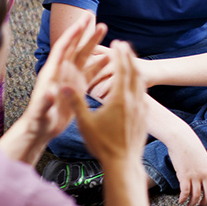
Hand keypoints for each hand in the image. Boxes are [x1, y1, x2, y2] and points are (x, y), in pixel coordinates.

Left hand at [20, 14, 107, 142]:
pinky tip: (110, 58)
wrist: (40, 130)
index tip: (81, 22)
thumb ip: (45, 102)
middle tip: (92, 16)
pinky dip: (99, 63)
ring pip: (83, 56)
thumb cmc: (39, 121)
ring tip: (104, 29)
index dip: (72, 35)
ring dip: (93, 43)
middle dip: (84, 31)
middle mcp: (61, 72)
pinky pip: (89, 72)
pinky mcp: (76, 87)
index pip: (63, 48)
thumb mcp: (42, 112)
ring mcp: (69, 79)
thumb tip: (49, 94)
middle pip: (74, 47)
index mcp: (52, 73)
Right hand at [68, 40, 147, 166]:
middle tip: (124, 45)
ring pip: (140, 82)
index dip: (119, 55)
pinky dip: (138, 83)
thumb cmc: (102, 144)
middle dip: (129, 57)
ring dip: (135, 68)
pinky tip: (135, 86)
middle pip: (134, 72)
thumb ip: (75, 102)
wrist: (123, 163)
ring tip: (130, 61)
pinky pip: (143, 94)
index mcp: (120, 99)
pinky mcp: (144, 116)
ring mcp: (141, 108)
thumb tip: (62, 85)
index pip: (122, 70)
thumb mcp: (85, 123)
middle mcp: (134, 100)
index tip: (117, 42)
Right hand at [166, 126, 206, 205]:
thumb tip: (204, 178)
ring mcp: (195, 175)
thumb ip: (205, 168)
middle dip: (205, 203)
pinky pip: (185, 192)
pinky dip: (183, 199)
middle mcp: (205, 174)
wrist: (182, 139)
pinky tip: (180, 201)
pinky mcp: (184, 176)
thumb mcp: (203, 158)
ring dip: (193, 203)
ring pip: (196, 195)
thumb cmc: (191, 147)